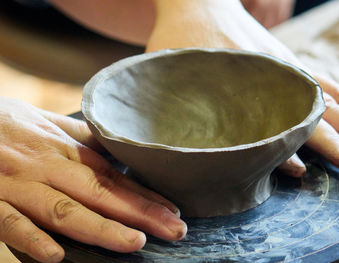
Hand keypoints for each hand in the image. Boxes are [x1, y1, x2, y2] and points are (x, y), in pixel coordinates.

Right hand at [0, 97, 186, 262]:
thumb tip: (115, 146)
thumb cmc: (8, 122)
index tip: (173, 210)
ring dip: (100, 228)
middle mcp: (48, 167)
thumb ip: (82, 136)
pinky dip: (31, 239)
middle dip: (140, 214)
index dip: (145, 194)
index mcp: (64, 150)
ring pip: (64, 210)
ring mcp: (19, 185)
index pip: (113, 175)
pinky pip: (8, 223)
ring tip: (135, 243)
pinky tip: (56, 256)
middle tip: (175, 231)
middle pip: (101, 192)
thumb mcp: (49, 123)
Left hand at [147, 0, 338, 175]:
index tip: (299, 171)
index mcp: (238, 84)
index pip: (266, 123)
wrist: (200, 2)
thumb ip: (173, 108)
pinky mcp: (285, 61)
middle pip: (303, 110)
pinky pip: (320, 79)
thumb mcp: (169, 73)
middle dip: (327, 139)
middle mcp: (268, 77)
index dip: (282, 149)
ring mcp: (281, 67)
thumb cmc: (182, 38)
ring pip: (321, 95)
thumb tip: (175, 146)